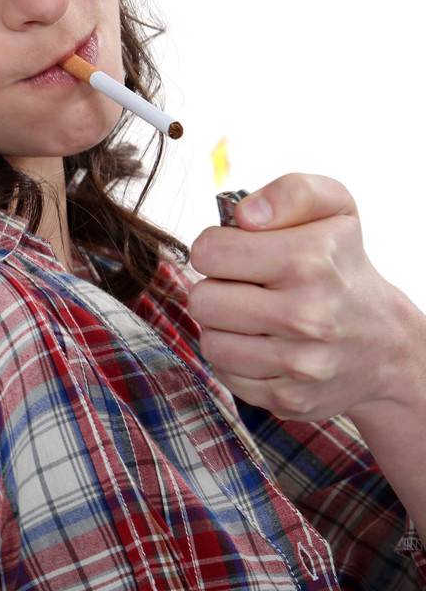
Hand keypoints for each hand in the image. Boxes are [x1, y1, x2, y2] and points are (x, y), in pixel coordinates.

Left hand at [186, 172, 419, 421]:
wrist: (388, 345)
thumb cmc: (343, 265)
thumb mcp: (333, 209)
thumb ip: (291, 192)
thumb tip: (245, 215)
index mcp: (310, 261)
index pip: (207, 251)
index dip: (217, 248)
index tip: (242, 253)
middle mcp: (308, 315)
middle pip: (201, 300)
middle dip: (218, 289)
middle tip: (249, 288)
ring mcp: (300, 363)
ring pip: (209, 341)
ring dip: (225, 327)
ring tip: (257, 317)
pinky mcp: (289, 398)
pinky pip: (225, 373)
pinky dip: (238, 359)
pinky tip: (266, 346)